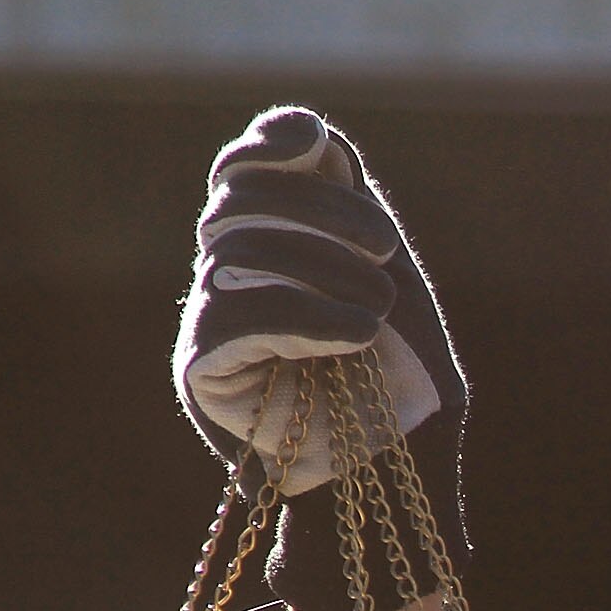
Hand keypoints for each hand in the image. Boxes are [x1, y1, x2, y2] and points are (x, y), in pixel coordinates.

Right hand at [172, 106, 467, 610]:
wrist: (403, 478)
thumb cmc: (406, 385)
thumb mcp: (391, 275)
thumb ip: (346, 199)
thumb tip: (304, 133)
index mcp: (275, 248)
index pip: (251, 167)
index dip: (272, 142)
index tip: (312, 140)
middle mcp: (231, 277)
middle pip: (247, 198)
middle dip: (326, 214)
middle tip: (384, 259)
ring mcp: (211, 322)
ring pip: (239, 246)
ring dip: (325, 270)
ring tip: (375, 318)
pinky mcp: (204, 372)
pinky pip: (236, 314)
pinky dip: (302, 315)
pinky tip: (352, 335)